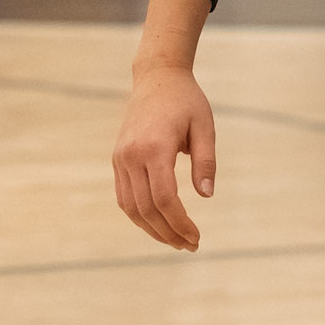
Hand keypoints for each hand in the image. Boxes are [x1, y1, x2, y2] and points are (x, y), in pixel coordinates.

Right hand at [112, 62, 215, 250]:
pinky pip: (124, 196)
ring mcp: (121, 158)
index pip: (164, 198)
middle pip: (146, 208)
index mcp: (154, 147)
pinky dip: (139, 215)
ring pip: (131, 207)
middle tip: (190, 245)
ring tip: (175, 241)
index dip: (180, 223)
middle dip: (168, 232)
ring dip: (152, 229)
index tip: (197, 237)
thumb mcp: (205, 127)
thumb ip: (206, 162)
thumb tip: (206, 196)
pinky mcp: (117, 159)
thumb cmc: (186, 101)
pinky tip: (158, 224)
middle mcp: (132, 155)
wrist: (156, 78)